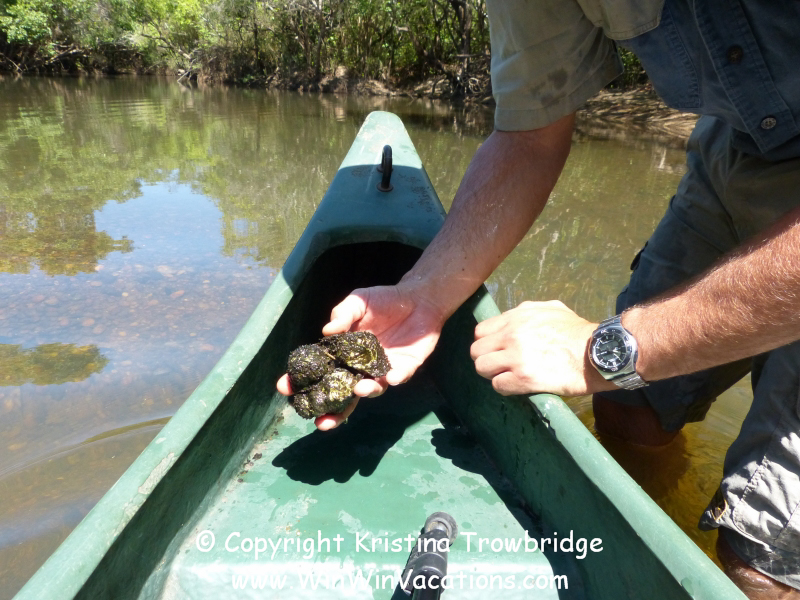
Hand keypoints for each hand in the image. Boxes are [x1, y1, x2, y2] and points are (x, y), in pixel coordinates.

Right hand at [276, 284, 446, 429]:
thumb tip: (326, 331)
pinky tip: (389, 378)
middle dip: (332, 411)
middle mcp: (362, 367)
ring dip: (365, 392)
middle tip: (320, 422)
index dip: (304, 382)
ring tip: (359, 390)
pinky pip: (399, 376)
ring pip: (372, 389)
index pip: (322, 371)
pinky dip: (394, 378)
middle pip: (345, 395)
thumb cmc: (384, 300)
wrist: (418, 297)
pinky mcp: (406, 366)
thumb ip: (343, 314)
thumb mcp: (358, 302)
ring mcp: (383, 369)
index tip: (285, 388)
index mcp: (346, 354)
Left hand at [470, 300, 609, 395]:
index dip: (487, 343)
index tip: (497, 350)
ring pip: (482, 368)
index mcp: (516, 317)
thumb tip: (514, 317)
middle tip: (501, 365)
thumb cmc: (577, 331)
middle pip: (476, 351)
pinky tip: (518, 385)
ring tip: (508, 375)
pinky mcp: (524, 378)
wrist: (597, 352)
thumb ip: (527, 312)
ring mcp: (516, 357)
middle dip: (486, 359)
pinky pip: (498, 385)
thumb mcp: (551, 309)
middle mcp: (511, 335)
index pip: (480, 331)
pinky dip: (506, 387)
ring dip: (493, 374)